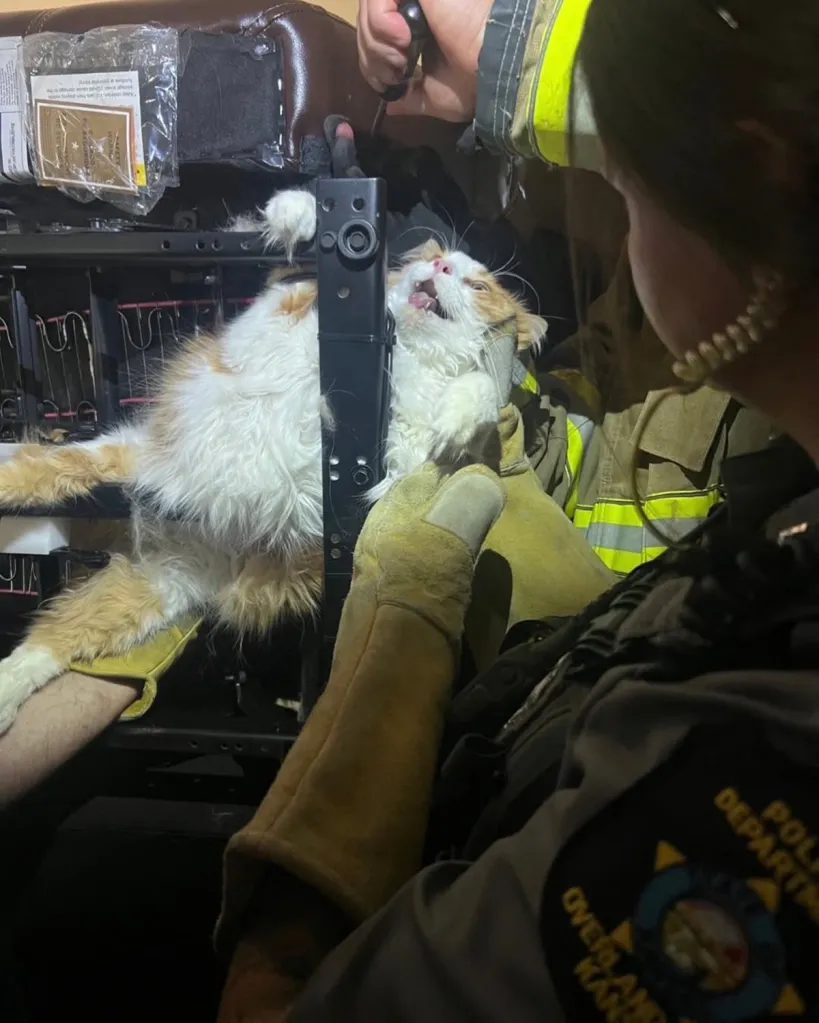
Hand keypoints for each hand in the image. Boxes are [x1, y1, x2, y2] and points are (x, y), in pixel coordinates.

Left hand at [357, 0, 493, 121]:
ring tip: (402, 59)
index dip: (371, 59)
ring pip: (368, 7)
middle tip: (392, 74)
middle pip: (367, 19)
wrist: (497, 65)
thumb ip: (412, 97)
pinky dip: (381, 22)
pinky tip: (404, 40)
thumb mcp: (437, 97)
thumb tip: (391, 106)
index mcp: (422, 28)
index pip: (377, 33)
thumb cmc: (476, 83)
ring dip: (375, 43)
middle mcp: (418, 6)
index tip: (386, 82)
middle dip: (370, 54)